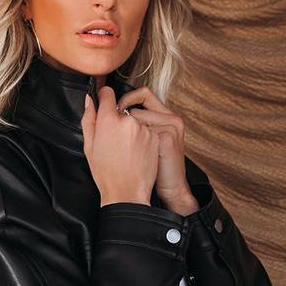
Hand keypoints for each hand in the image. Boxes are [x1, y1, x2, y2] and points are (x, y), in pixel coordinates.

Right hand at [81, 85, 159, 205]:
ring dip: (131, 130)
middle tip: (114, 141)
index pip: (108, 94)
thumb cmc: (106, 174)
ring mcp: (143, 128)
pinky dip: (142, 139)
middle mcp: (127, 120)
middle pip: (121, 110)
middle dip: (117, 120)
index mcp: (108, 120)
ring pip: (135, 121)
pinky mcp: (154, 137)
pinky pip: (146, 131)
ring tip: (125, 151)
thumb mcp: (89, 147)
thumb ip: (89, 119)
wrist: (127, 193)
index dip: (105, 98)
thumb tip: (90, 100)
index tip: (105, 103)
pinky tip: (135, 154)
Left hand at [114, 86, 198, 215]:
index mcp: (166, 118)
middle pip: (137, 105)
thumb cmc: (156, 171)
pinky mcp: (166, 137)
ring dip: (126, 132)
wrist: (171, 191)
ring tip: (126, 150)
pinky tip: (134, 155)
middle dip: (122, 118)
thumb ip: (139, 125)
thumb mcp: (149, 144)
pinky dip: (132, 142)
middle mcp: (171, 118)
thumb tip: (115, 110)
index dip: (126, 99)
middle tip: (115, 134)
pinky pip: (139, 130)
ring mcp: (170, 126)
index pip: (144, 94)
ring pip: (136, 117)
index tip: (113, 109)